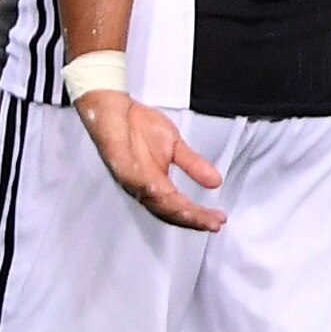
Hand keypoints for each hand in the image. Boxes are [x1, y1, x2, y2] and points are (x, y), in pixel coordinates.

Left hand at [76, 90, 225, 232]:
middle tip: (212, 224)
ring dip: (176, 210)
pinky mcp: (119, 164)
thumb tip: (215, 181)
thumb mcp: (175, 145)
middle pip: (168, 211)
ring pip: (153, 201)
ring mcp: (129, 177)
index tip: (218, 220)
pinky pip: (134, 180)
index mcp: (154, 184)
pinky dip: (149, 189)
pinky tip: (162, 192)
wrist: (112, 108)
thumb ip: (193, 164)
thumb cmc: (136, 125)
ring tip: (195, 215)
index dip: (198, 216)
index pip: (177, 207)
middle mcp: (141, 186)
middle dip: (192, 219)